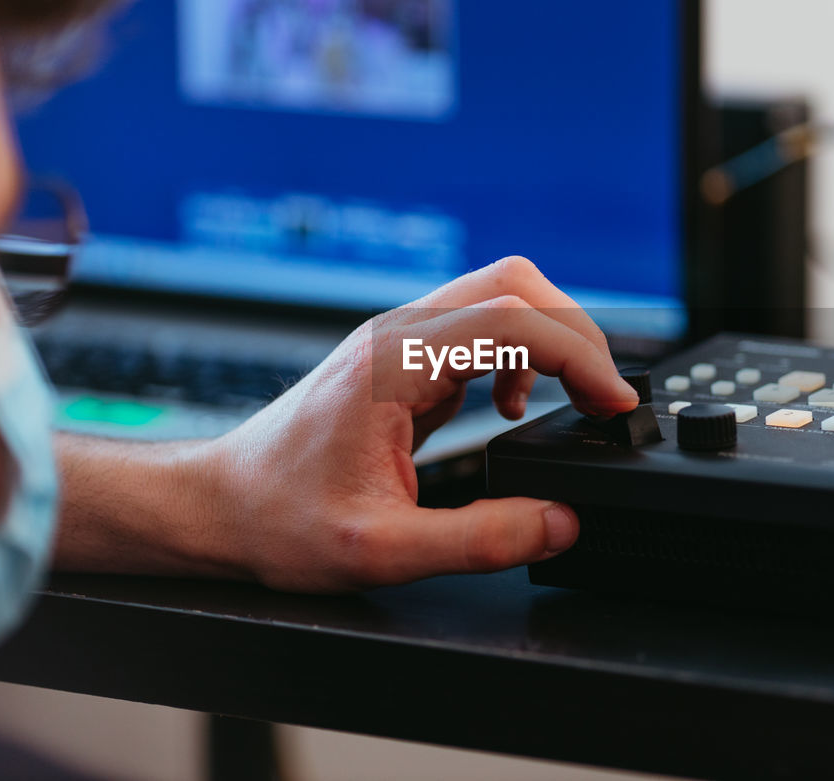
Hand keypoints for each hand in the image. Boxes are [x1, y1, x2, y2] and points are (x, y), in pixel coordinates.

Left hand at [197, 256, 636, 591]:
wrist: (221, 504)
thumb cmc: (279, 518)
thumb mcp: (381, 549)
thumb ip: (476, 540)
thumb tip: (558, 522)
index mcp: (394, 363)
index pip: (514, 320)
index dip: (580, 356)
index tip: (612, 404)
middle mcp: (399, 334)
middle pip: (515, 284)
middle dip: (576, 332)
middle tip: (601, 397)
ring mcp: (399, 339)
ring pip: (501, 296)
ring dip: (550, 339)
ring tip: (573, 399)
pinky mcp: (402, 357)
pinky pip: (480, 328)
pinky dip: (520, 355)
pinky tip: (512, 406)